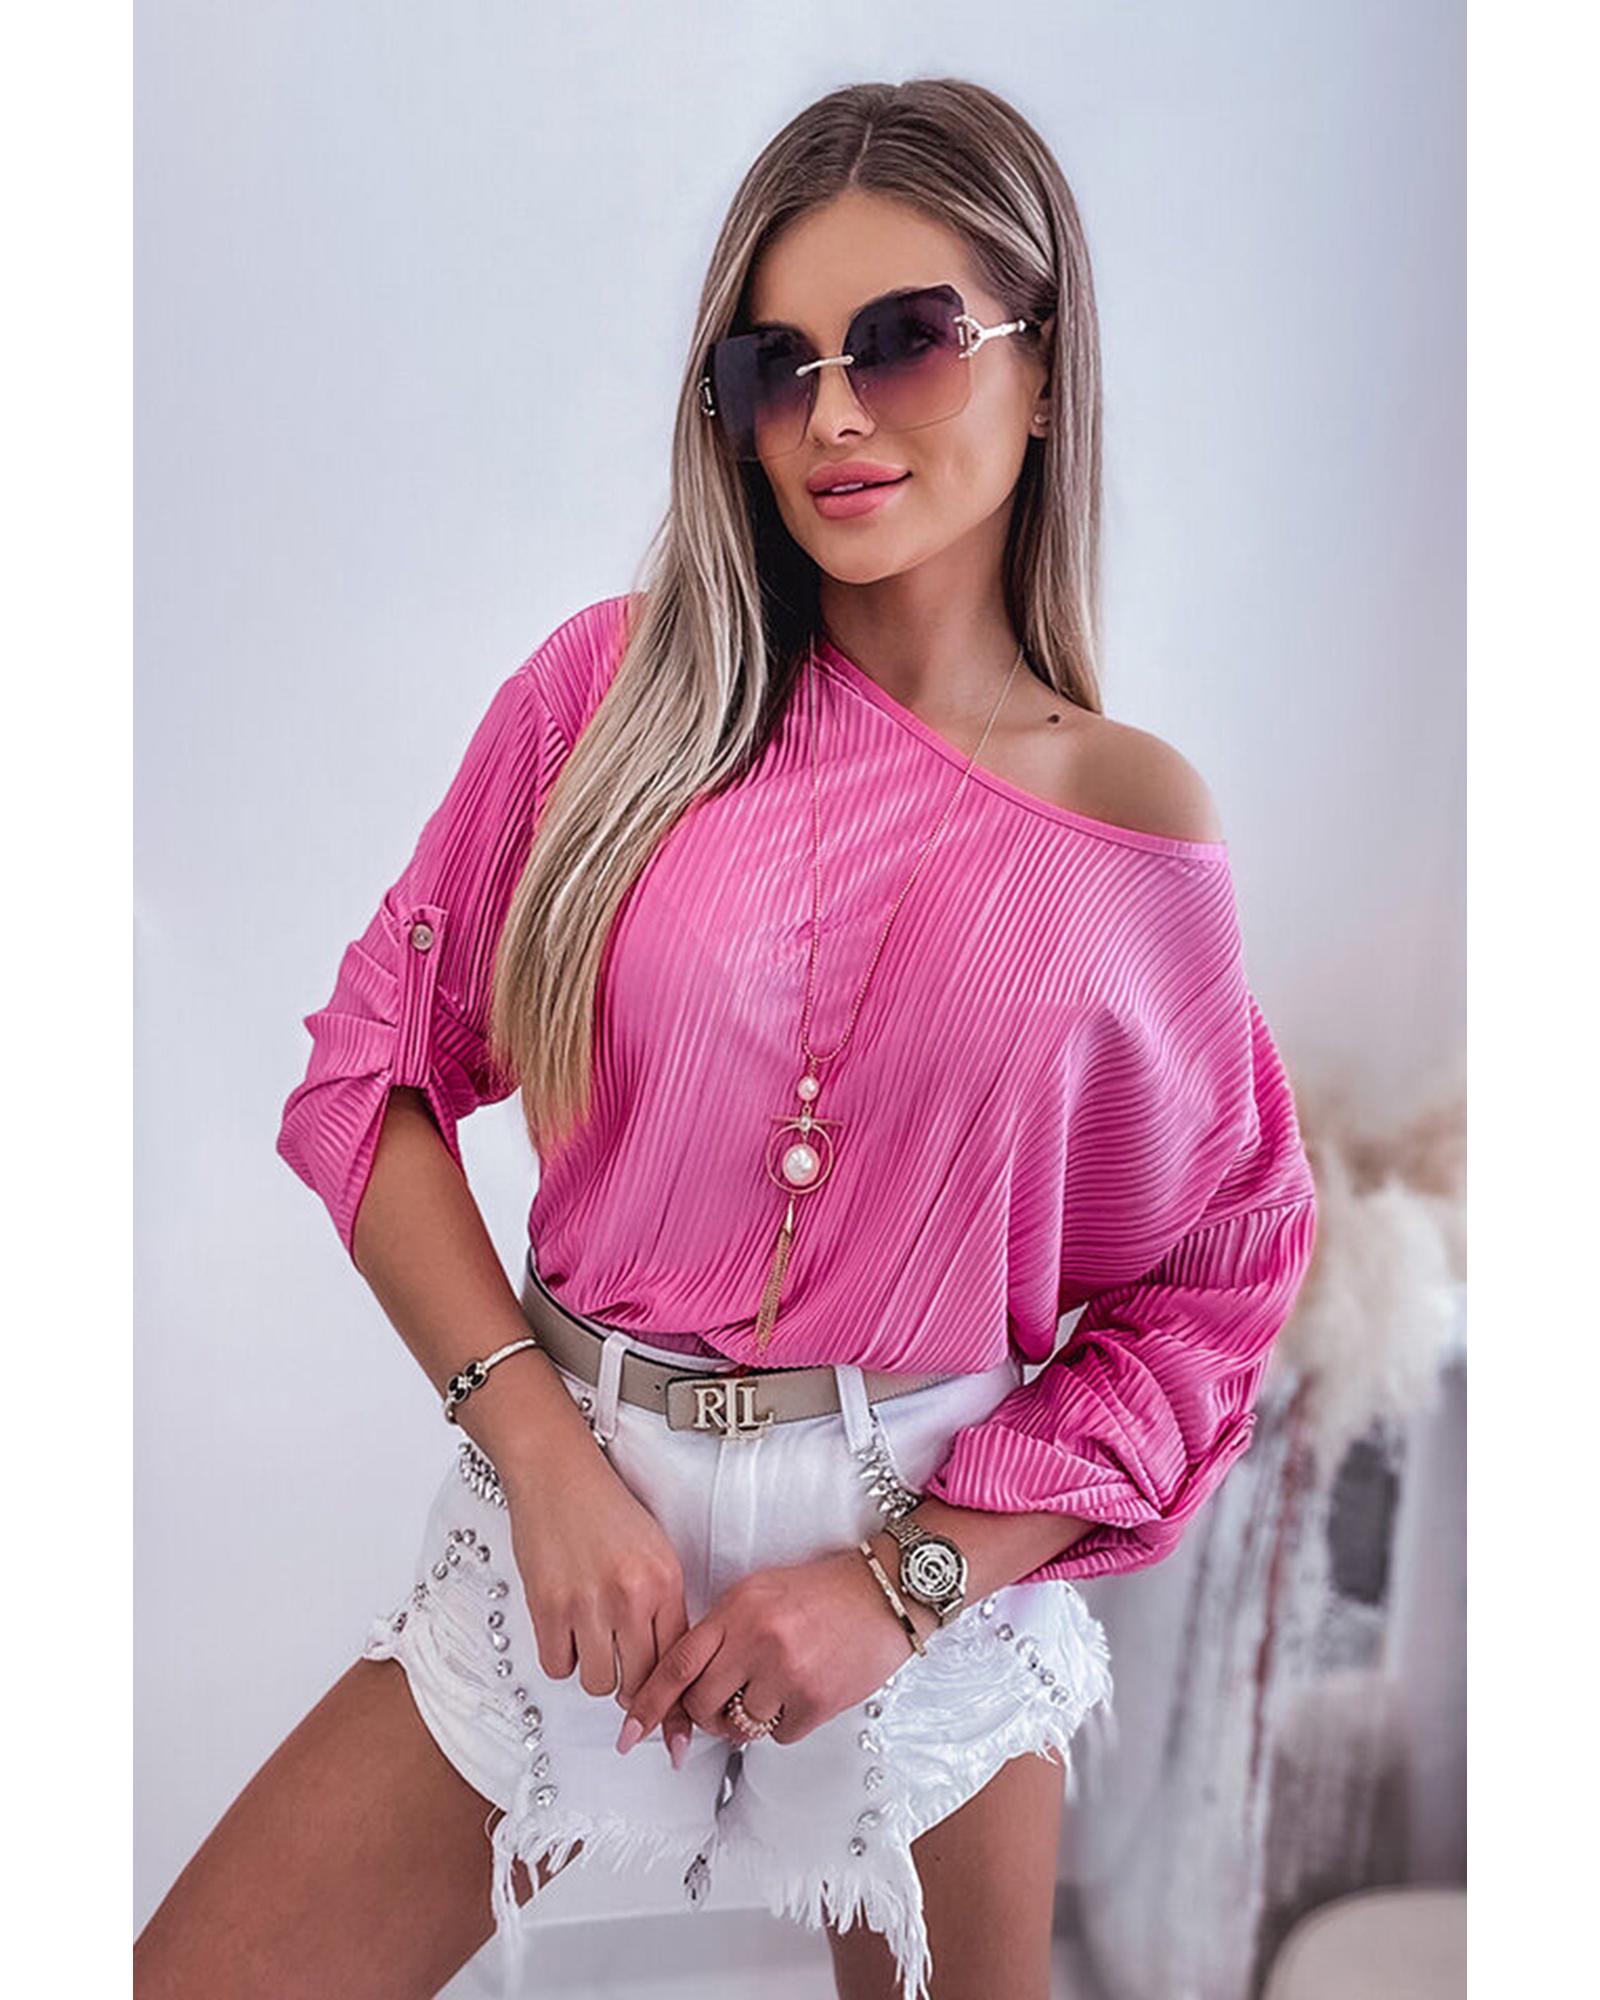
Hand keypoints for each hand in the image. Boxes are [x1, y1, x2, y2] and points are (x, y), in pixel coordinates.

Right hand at [504, 1451, 697, 1765]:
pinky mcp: (549, 1608)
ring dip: (596, 1669)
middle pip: (640, 1682)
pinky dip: (563, 1657)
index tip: (675, 1736)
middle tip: (621, 1671)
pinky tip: (567, 1627)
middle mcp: (632, 1596)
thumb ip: (663, 1609)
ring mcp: (589, 1604)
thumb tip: (665, 1672)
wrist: (557, 1474)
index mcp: (666, 1582)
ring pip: (600, 1682)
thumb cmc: (607, 1510)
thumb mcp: (654, 1554)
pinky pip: (560, 1668)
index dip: (676, 1704)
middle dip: (633, 1688)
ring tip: (591, 1632)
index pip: (679, 1663)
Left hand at [616, 1540, 927, 1752]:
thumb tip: (684, 1685)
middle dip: (704, 1713)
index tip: (630, 1732)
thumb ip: (719, 1632)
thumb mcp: (758, 1594)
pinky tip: (800, 1691)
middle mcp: (757, 1640)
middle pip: (701, 1705)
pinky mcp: (816, 1701)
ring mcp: (787, 1672)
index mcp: (736, 1608)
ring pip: (738, 1726)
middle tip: (723, 1702)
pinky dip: (783, 1723)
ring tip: (773, 1685)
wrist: (883, 1592)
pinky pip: (778, 1736)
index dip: (648, 1704)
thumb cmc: (819, 1592)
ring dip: (748, 1717)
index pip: (676, 1664)